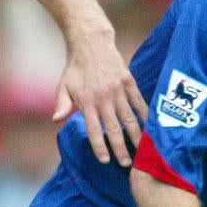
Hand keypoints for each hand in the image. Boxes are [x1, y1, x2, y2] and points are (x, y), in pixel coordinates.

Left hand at [57, 28, 145, 166]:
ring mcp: (118, 90)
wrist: (91, 43)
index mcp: (87, 101)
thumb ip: (61, 104)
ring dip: (136, 136)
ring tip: (141, 151)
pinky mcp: (128, 82)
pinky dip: (145, 115)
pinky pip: (139, 102)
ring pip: (129, 118)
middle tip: (127, 164)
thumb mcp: (63, 85)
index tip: (105, 161)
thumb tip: (56, 120)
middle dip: (121, 148)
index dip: (100, 147)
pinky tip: (150, 127)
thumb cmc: (75, 68)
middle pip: (114, 128)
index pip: (94, 130)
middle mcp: (103, 98)